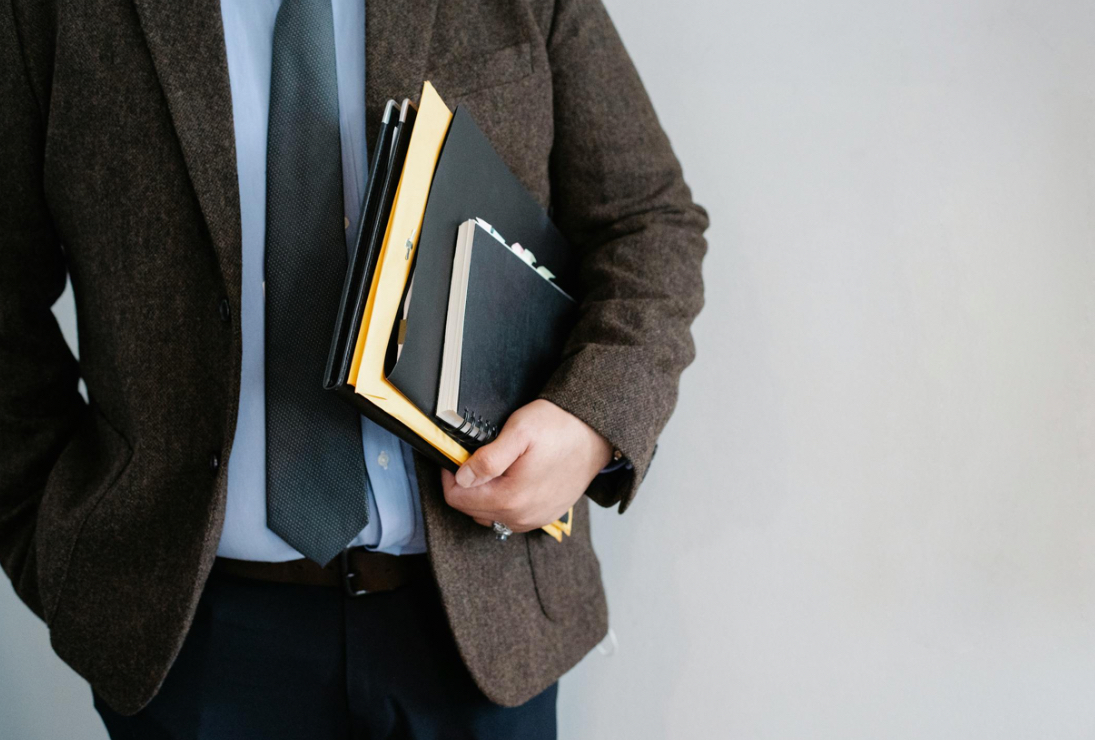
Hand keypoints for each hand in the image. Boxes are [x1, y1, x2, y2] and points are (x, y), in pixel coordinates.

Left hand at [441, 399, 613, 532]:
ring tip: (496, 467)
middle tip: (478, 457)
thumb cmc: (560, 428)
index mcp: (510, 499)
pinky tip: (511, 478)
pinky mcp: (545, 516)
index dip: (451, 475)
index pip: (457, 498)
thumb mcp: (519, 432)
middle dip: (468, 484)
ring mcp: (534, 519)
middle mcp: (521, 517)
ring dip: (484, 494)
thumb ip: (487, 459)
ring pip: (489, 514)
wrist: (596, 433)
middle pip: (471, 509)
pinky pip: (510, 516)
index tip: (458, 456)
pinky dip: (503, 500)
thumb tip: (461, 477)